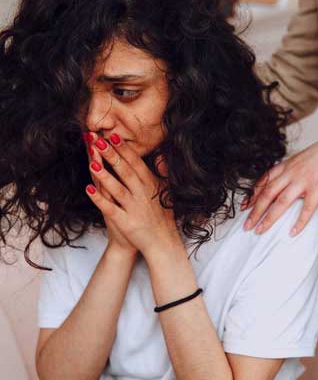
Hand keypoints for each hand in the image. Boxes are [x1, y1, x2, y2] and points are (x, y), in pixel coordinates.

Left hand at [84, 132, 179, 256]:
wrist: (162, 243)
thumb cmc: (163, 216)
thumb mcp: (167, 190)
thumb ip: (163, 171)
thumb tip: (160, 153)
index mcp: (151, 184)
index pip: (136, 163)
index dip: (123, 149)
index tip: (112, 136)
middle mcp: (143, 194)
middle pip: (125, 171)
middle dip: (111, 155)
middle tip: (98, 141)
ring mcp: (134, 208)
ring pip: (117, 188)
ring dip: (104, 175)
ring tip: (92, 162)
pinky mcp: (125, 222)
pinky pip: (110, 209)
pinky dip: (99, 199)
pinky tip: (88, 189)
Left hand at [242, 132, 317, 235]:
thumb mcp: (305, 157)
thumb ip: (295, 169)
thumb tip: (290, 181)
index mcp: (288, 164)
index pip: (265, 180)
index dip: (253, 194)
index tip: (244, 206)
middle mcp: (292, 172)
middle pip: (267, 193)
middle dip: (255, 210)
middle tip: (246, 225)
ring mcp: (304, 180)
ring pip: (280, 202)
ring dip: (268, 218)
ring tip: (260, 231)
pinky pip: (306, 208)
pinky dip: (298, 222)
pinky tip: (292, 233)